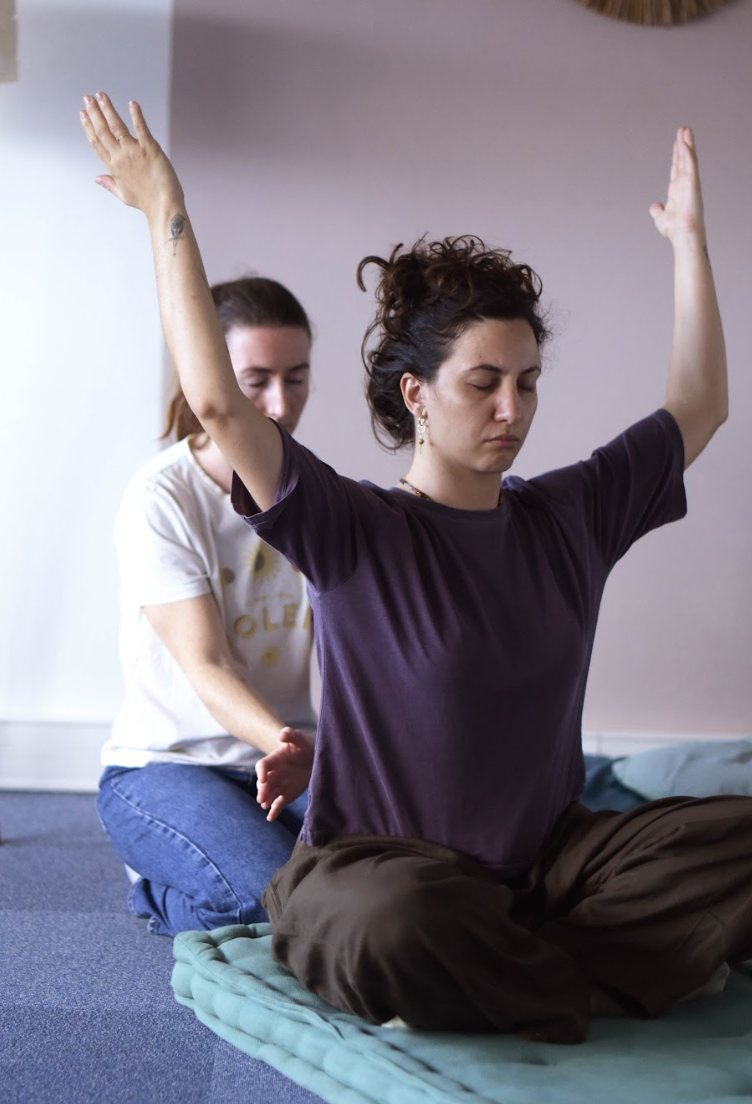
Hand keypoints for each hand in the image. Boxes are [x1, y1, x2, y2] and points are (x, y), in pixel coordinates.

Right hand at [80, 92, 182, 217]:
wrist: (163, 207)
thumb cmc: (146, 202)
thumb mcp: (123, 194)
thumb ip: (109, 184)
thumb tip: (96, 178)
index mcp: (113, 167)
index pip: (96, 143)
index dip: (88, 127)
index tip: (82, 114)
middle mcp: (120, 157)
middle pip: (103, 131)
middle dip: (94, 112)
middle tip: (87, 98)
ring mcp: (134, 152)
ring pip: (116, 126)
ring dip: (108, 109)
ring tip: (101, 95)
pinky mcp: (150, 149)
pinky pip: (141, 128)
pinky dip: (136, 115)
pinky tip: (132, 104)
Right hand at [256, 727, 314, 822]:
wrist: (314, 756)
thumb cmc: (305, 745)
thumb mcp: (300, 738)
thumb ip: (290, 734)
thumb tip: (281, 735)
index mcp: (274, 760)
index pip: (263, 766)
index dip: (261, 772)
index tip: (263, 779)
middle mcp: (274, 773)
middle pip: (264, 783)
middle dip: (262, 790)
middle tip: (262, 797)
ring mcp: (280, 785)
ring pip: (269, 794)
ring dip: (266, 800)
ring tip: (265, 805)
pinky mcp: (286, 794)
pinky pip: (278, 804)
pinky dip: (274, 811)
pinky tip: (270, 818)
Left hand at [650, 127, 704, 247]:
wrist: (681, 234)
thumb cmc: (673, 230)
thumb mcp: (661, 218)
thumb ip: (657, 211)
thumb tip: (654, 206)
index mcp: (677, 191)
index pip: (677, 168)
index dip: (677, 155)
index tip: (677, 143)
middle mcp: (684, 184)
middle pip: (684, 160)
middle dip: (683, 145)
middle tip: (683, 129)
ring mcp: (690, 182)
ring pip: (688, 159)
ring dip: (687, 144)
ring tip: (685, 130)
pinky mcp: (693, 183)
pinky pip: (690, 164)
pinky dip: (687, 153)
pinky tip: (685, 142)